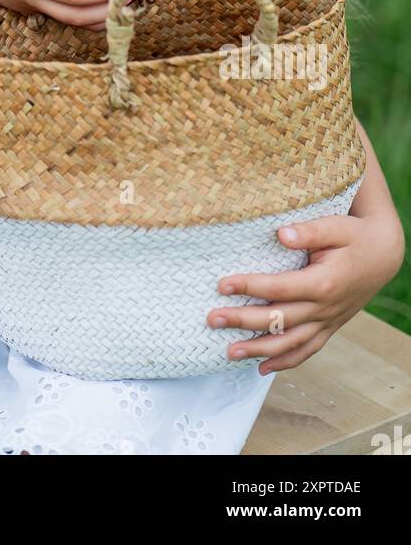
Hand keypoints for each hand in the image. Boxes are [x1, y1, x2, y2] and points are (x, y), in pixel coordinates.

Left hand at [205, 211, 405, 375]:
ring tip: (229, 352)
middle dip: (243, 321)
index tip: (222, 284)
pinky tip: (262, 369)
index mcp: (323, 282)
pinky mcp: (329, 327)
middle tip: (212, 319)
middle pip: (278, 320)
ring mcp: (327, 322)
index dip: (250, 287)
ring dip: (258, 350)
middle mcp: (324, 308)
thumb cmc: (355, 237)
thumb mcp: (336, 226)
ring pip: (290, 343)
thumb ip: (309, 231)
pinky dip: (285, 362)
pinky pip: (306, 350)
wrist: (384, 256)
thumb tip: (281, 234)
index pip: (279, 288)